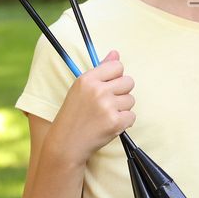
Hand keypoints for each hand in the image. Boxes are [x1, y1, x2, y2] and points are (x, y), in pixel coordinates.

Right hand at [45, 50, 134, 165]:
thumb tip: (116, 53)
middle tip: (107, 103)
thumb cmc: (74, 114)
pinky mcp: (115, 123)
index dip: (116, 77)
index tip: (108, 86)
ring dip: (122, 108)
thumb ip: (101, 69)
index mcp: (88, 79)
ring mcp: (107, 107)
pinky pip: (132, 116)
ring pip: (131, 100)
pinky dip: (124, 122)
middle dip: (122, 92)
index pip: (118, 66)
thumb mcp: (81, 88)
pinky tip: (109, 125)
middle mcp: (98, 90)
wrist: (66, 144)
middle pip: (129, 82)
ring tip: (105, 115)